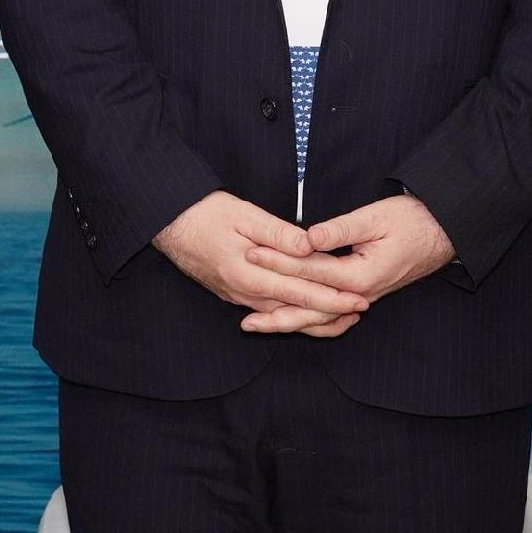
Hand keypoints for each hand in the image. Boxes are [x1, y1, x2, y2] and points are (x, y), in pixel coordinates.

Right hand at [154, 192, 368, 336]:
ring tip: (343, 317)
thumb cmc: (205, 214)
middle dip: (330, 314)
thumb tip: (309, 246)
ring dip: (313, 318)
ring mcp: (238, 297)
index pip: (300, 292)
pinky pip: (269, 311)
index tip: (358, 299)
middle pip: (295, 312)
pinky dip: (292, 313)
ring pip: (282, 316)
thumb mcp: (244, 214)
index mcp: (249, 275)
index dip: (332, 298)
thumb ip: (278, 233)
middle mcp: (245, 294)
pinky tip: (307, 310)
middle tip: (362, 310)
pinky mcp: (234, 295)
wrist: (169, 225)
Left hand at [249, 193, 454, 339]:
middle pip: (310, 310)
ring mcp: (362, 298)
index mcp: (359, 276)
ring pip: (319, 319)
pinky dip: (309, 320)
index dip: (278, 262)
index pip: (309, 271)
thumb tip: (307, 237)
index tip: (252, 255)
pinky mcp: (362, 295)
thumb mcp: (375, 217)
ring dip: (289, 323)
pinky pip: (331, 315)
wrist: (443, 233)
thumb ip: (339, 229)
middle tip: (243, 322)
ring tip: (257, 328)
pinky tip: (290, 321)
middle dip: (275, 314)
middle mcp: (359, 294)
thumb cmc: (412, 221)